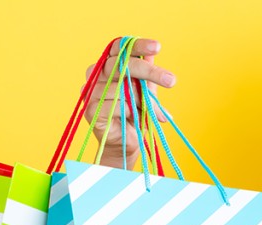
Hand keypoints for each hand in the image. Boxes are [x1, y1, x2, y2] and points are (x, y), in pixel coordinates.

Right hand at [81, 38, 176, 168]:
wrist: (128, 143)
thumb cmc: (137, 114)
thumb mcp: (146, 92)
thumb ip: (147, 74)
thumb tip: (152, 54)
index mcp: (108, 66)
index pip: (118, 47)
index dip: (137, 45)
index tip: (157, 47)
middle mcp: (95, 75)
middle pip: (120, 64)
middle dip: (148, 72)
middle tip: (171, 81)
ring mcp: (90, 92)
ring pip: (120, 87)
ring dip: (142, 101)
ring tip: (152, 112)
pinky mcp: (90, 110)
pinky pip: (115, 105)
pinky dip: (130, 111)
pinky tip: (135, 117)